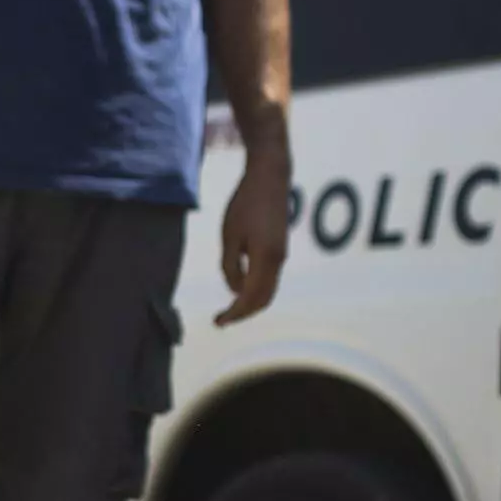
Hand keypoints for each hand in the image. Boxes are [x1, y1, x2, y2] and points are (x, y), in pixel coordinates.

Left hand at [216, 149, 289, 325]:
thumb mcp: (229, 235)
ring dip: (249, 302)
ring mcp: (282, 255)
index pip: (249, 297)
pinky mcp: (280, 248)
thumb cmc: (245, 203)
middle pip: (263, 300)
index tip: (218, 322)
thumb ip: (230, 265)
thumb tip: (234, 290)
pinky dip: (255, 288)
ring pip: (268, 290)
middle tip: (221, 319)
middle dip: (243, 313)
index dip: (234, 314)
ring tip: (228, 307)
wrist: (270, 178)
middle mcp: (278, 261)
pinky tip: (238, 286)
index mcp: (265, 258)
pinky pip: (269, 278)